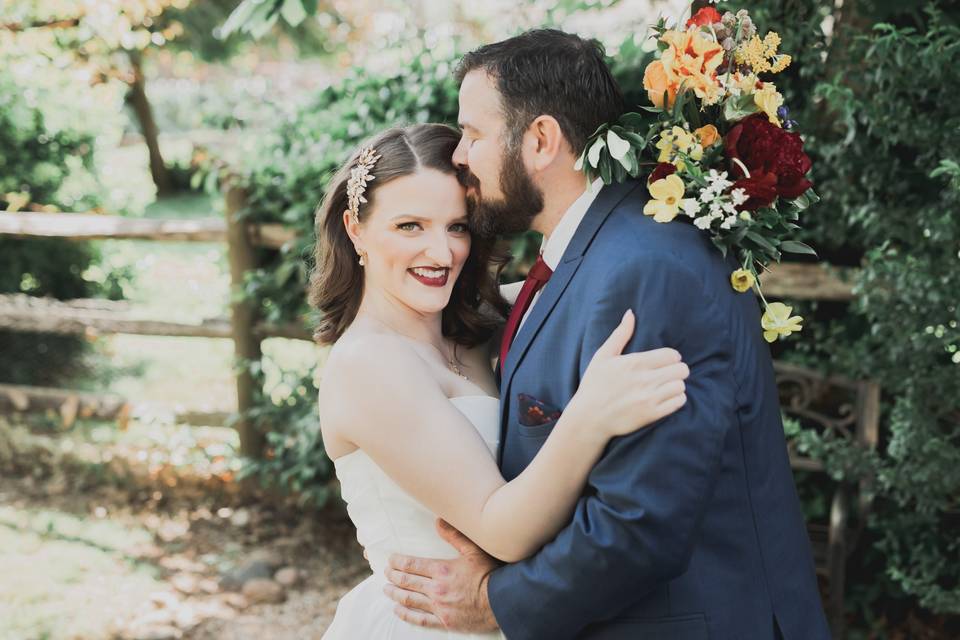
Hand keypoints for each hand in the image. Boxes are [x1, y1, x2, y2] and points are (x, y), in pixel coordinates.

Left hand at [383, 519, 500, 631]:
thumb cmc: (489, 574)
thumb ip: (454, 535)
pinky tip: (398, 610)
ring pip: (409, 600)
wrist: (502, 601)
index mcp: (442, 570)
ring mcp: (439, 607)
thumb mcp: (474, 550)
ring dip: (395, 594)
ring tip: (386, 589)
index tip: (390, 560)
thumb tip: (439, 520)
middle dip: (393, 576)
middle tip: (386, 572)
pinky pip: (420, 619)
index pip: (411, 565)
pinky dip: (406, 615)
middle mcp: (436, 589)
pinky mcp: (444, 621)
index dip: (397, 562)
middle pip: (407, 582)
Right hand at [567, 309, 688, 438]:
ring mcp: (649, 398)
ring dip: (676, 386)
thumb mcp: (602, 356)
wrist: (588, 418)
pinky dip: (675, 400)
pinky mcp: (652, 414)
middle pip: (682, 370)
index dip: (671, 357)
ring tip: (666, 387)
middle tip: (667, 375)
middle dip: (677, 371)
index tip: (664, 362)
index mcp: (635, 362)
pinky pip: (678, 403)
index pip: (672, 355)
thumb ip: (620, 334)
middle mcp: (645, 379)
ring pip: (681, 386)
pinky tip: (665, 399)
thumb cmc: (594, 385)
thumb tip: (631, 313)